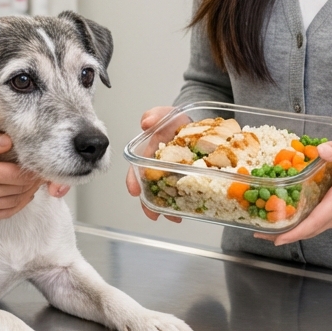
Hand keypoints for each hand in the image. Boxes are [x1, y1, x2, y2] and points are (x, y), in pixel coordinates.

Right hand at [0, 127, 42, 221]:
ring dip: (28, 192)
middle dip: (34, 179)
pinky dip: (16, 204)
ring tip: (34, 178)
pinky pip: (2, 213)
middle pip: (19, 190)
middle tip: (43, 167)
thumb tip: (9, 141)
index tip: (40, 158)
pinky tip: (20, 193)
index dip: (32, 168)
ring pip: (14, 203)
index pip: (16, 174)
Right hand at [125, 106, 181, 222]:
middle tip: (153, 214)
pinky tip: (190, 209)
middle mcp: (159, 166)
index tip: (134, 190)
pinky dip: (187, 202)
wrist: (198, 124)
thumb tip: (146, 122)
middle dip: (149, 202)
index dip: (133, 179)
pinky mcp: (189, 179)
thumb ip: (155, 115)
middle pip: (150, 187)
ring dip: (168, 207)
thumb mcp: (166, 114)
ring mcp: (174, 174)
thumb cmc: (177, 122)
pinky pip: (186, 193)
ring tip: (174, 216)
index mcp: (150, 152)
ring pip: (167, 194)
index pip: (137, 167)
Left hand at [255, 139, 331, 246]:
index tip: (277, 238)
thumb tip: (322, 150)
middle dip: (285, 234)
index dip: (295, 232)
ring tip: (268, 228)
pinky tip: (289, 219)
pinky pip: (319, 223)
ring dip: (292, 230)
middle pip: (310, 230)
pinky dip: (302, 225)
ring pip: (314, 229)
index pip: (315, 222)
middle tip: (260, 232)